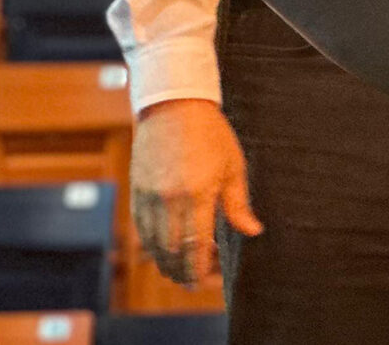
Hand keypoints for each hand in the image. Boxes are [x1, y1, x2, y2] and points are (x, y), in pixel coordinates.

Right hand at [131, 97, 262, 285]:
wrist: (173, 106)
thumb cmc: (210, 134)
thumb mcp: (233, 166)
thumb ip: (238, 204)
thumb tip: (253, 231)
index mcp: (197, 195)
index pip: (196, 247)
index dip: (200, 270)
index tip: (207, 281)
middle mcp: (170, 200)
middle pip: (172, 252)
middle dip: (182, 272)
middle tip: (193, 281)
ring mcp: (149, 197)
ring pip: (152, 245)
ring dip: (165, 263)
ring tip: (178, 270)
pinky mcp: (136, 191)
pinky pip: (140, 230)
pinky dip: (149, 246)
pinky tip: (160, 250)